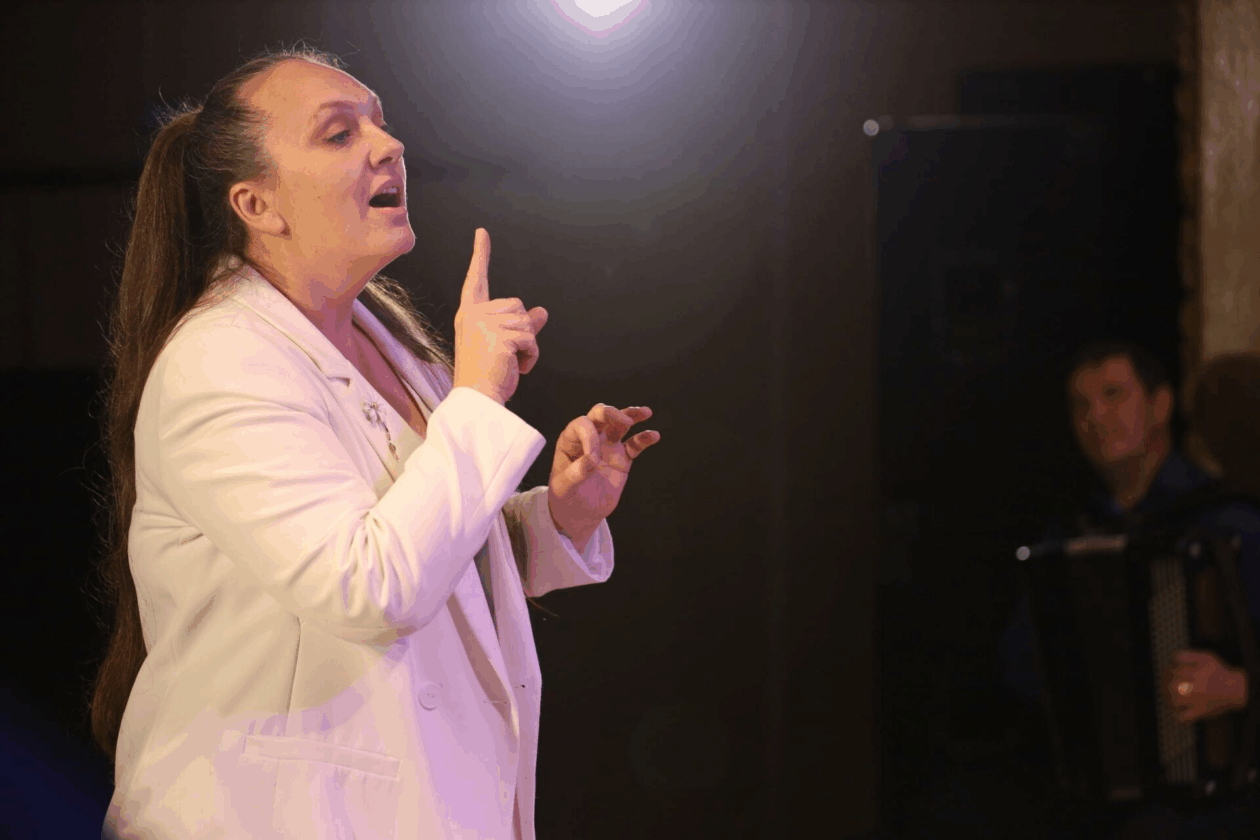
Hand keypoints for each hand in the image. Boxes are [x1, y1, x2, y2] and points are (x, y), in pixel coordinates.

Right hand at [452, 229, 548, 404]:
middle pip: (516, 304)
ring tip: (510, 363)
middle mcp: (474, 314)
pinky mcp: (500, 335)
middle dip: (522, 330)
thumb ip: (521, 326)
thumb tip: (541, 311)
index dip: (480, 255)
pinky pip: (531, 339)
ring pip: (527, 322)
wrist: (477, 400)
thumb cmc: (486, 376)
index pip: (476, 280)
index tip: (482, 233)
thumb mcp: (503, 346)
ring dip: (528, 346)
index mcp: (469, 314)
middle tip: (506, 355)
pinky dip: (531, 357)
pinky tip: (517, 368)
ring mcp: (485, 323)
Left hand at [548, 404, 659, 550]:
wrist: (580, 514)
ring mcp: (607, 447)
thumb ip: (574, 474)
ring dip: (632, 415)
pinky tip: (654, 435)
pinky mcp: (622, 459)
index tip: (593, 460)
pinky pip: (634, 445)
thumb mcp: (563, 490)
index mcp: (570, 442)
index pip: (581, 426)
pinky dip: (644, 438)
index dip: (590, 437)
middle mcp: (589, 439)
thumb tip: (591, 460)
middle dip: (612, 414)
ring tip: (646, 412)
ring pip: (620, 425)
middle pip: (600, 416)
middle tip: (625, 422)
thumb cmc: (566, 499)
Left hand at [1166, 649, 1248, 722]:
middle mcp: (1194, 688)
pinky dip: (1177, 715)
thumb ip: (1189, 655)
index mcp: (1194, 675)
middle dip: (1164, 683)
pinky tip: (1174, 710)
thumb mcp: (1207, 657)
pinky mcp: (1200, 712)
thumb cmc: (1220, 672)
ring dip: (1167, 698)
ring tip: (1166, 695)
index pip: (1172, 672)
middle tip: (1164, 682)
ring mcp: (1196, 701)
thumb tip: (1173, 656)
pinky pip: (1184, 717)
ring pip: (1174, 701)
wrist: (1236, 689)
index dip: (1166, 671)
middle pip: (1170, 686)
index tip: (1166, 671)